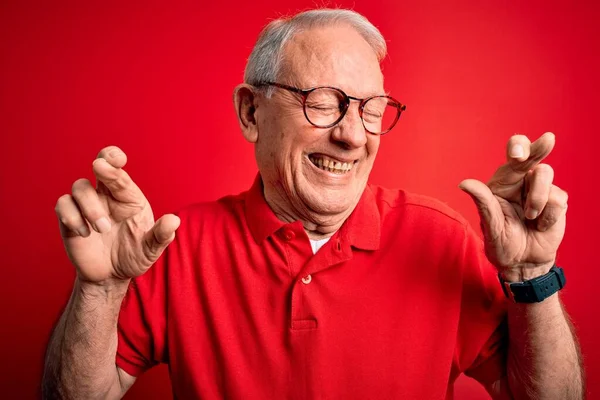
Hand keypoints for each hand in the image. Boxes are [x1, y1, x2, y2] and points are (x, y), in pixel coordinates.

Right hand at [55, 146, 179, 284]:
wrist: (110, 276)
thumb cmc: (133, 256)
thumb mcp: (150, 249)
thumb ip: (161, 236)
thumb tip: (174, 221)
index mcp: (129, 197)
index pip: (122, 174)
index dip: (117, 162)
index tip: (118, 160)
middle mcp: (107, 196)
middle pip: (100, 165)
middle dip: (102, 161)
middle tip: (100, 166)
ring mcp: (86, 206)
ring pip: (80, 187)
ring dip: (91, 207)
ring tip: (102, 229)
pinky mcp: (69, 218)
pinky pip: (63, 204)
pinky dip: (72, 216)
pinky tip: (84, 233)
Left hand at [459, 132, 567, 281]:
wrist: (523, 263)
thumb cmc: (501, 243)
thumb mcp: (490, 226)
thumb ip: (482, 202)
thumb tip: (464, 183)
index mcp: (502, 183)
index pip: (512, 158)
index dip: (518, 147)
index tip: (518, 152)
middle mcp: (521, 181)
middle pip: (534, 154)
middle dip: (539, 147)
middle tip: (548, 139)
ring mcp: (541, 190)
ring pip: (545, 175)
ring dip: (536, 200)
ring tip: (529, 218)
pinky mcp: (557, 202)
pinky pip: (558, 200)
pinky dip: (547, 217)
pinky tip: (540, 226)